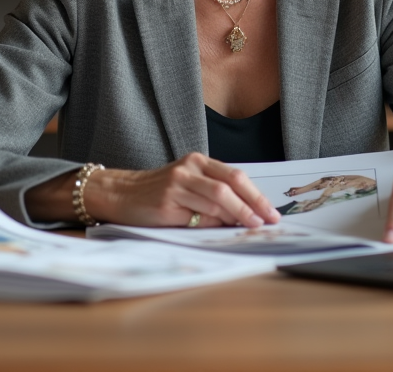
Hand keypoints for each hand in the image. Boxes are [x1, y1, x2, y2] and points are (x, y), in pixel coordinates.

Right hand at [86, 152, 280, 228]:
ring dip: (236, 217)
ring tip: (250, 227)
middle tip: (267, 221)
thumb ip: (214, 196)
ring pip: (216, 201)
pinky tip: (221, 229)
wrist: (120, 194)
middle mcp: (188, 169)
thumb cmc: (159, 192)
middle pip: (229, 186)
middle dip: (252, 206)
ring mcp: (176, 185)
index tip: (272, 212)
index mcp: (198, 161)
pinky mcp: (165, 204)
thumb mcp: (189, 186)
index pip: (235, 176)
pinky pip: (196, 216)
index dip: (256, 195)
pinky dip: (212, 224)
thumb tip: (245, 216)